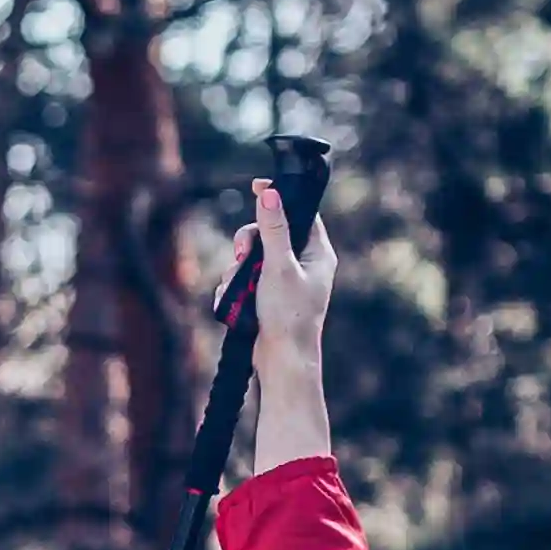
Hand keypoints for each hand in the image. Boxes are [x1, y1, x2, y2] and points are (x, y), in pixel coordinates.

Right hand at [244, 177, 336, 471]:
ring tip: (237, 292)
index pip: (299, 212)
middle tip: (241, 258)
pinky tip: (232, 305)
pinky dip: (232, 291)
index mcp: (317, 253)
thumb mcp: (279, 267)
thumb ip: (273, 229)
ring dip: (236, 273)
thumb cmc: (289, 317)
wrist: (282, 363)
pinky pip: (242, 282)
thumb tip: (269, 193)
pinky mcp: (265, 299)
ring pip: (250, 260)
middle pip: (267, 234)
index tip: (256, 186)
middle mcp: (302, 265)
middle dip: (247, 246)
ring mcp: (282, 283)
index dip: (277, 199)